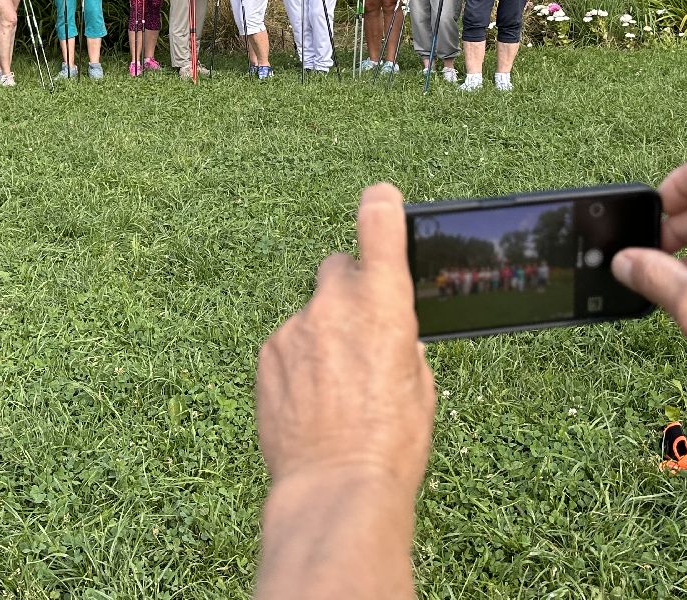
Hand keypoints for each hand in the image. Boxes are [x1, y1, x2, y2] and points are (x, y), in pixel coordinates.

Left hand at [257, 183, 434, 500]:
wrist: (334, 486)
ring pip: (312, 313)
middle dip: (349, 290)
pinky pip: (287, 342)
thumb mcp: (419, 384)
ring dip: (322, 336)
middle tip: (359, 335)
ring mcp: (295, 326)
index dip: (381, 206)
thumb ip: (401, 340)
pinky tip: (310, 400)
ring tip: (334, 389)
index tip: (380, 200)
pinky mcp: (267, 351)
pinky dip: (297, 362)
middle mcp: (335, 303)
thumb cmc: (391, 442)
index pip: (378, 224)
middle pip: (338, 268)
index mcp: (384, 303)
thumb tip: (388, 332)